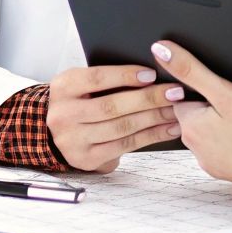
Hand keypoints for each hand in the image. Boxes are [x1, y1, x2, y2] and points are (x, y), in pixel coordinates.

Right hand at [46, 65, 181, 172]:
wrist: (55, 132)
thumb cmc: (79, 101)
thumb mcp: (81, 84)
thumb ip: (106, 79)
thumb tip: (150, 75)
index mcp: (63, 87)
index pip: (97, 78)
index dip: (125, 76)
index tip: (152, 74)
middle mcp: (64, 114)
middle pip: (112, 106)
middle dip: (148, 99)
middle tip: (175, 93)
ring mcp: (73, 140)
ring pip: (121, 127)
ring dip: (154, 118)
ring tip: (176, 110)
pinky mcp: (87, 159)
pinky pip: (125, 145)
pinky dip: (151, 136)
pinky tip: (168, 128)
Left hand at [151, 40, 231, 191]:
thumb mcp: (226, 91)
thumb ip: (191, 70)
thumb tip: (161, 51)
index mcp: (190, 126)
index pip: (180, 98)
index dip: (200, 88)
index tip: (220, 89)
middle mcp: (195, 147)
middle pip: (195, 115)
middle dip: (212, 105)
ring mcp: (211, 162)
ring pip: (210, 132)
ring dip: (222, 123)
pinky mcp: (227, 171)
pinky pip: (224, 148)